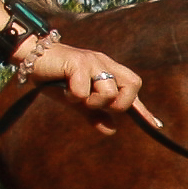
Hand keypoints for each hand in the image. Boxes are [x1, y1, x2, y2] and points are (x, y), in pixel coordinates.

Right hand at [21, 35, 142, 126]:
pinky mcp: (78, 63)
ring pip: (109, 92)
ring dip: (91, 101)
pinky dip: (72, 96)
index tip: (155, 125)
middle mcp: (105, 64)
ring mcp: (93, 62)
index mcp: (108, 70)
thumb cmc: (57, 78)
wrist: (33, 58)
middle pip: (132, 86)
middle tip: (93, 103)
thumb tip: (111, 130)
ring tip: (75, 95)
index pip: (132, 88)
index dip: (142, 109)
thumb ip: (94, 114)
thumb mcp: (78, 100)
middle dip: (116, 104)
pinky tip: (63, 88)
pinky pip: (84, 91)